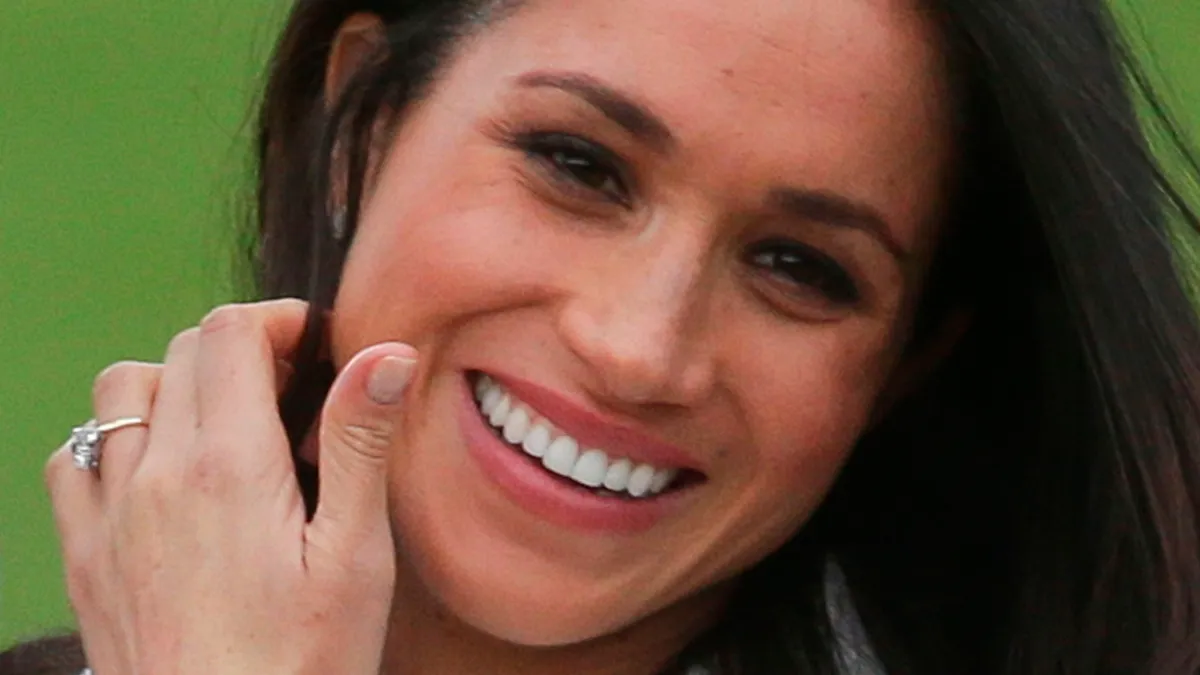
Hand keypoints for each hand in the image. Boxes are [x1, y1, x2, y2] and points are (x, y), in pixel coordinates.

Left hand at [45, 299, 415, 674]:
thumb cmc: (301, 664)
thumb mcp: (353, 557)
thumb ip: (358, 444)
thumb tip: (383, 355)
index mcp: (230, 468)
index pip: (230, 334)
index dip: (276, 318)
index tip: (313, 341)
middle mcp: (156, 477)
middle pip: (181, 352)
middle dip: (238, 348)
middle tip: (288, 388)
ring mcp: (110, 515)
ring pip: (120, 391)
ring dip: (172, 383)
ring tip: (223, 423)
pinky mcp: (85, 557)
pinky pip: (74, 458)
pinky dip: (112, 440)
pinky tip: (156, 474)